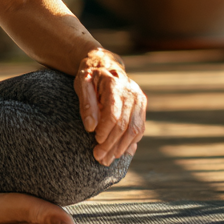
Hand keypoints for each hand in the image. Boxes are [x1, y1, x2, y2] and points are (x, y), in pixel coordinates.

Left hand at [74, 50, 146, 165]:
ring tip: (107, 159)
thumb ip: (86, 104)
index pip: (113, 114)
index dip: (105, 131)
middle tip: (99, 157)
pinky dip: (130, 143)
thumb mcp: (82, 84)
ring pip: (135, 130)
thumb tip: (91, 127)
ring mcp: (139, 98)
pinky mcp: (142, 105)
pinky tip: (119, 151)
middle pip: (124, 125)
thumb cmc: (90, 75)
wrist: (105, 64)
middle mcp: (131, 91)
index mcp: (114, 83)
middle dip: (111, 144)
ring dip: (121, 148)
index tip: (95, 141)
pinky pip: (139, 129)